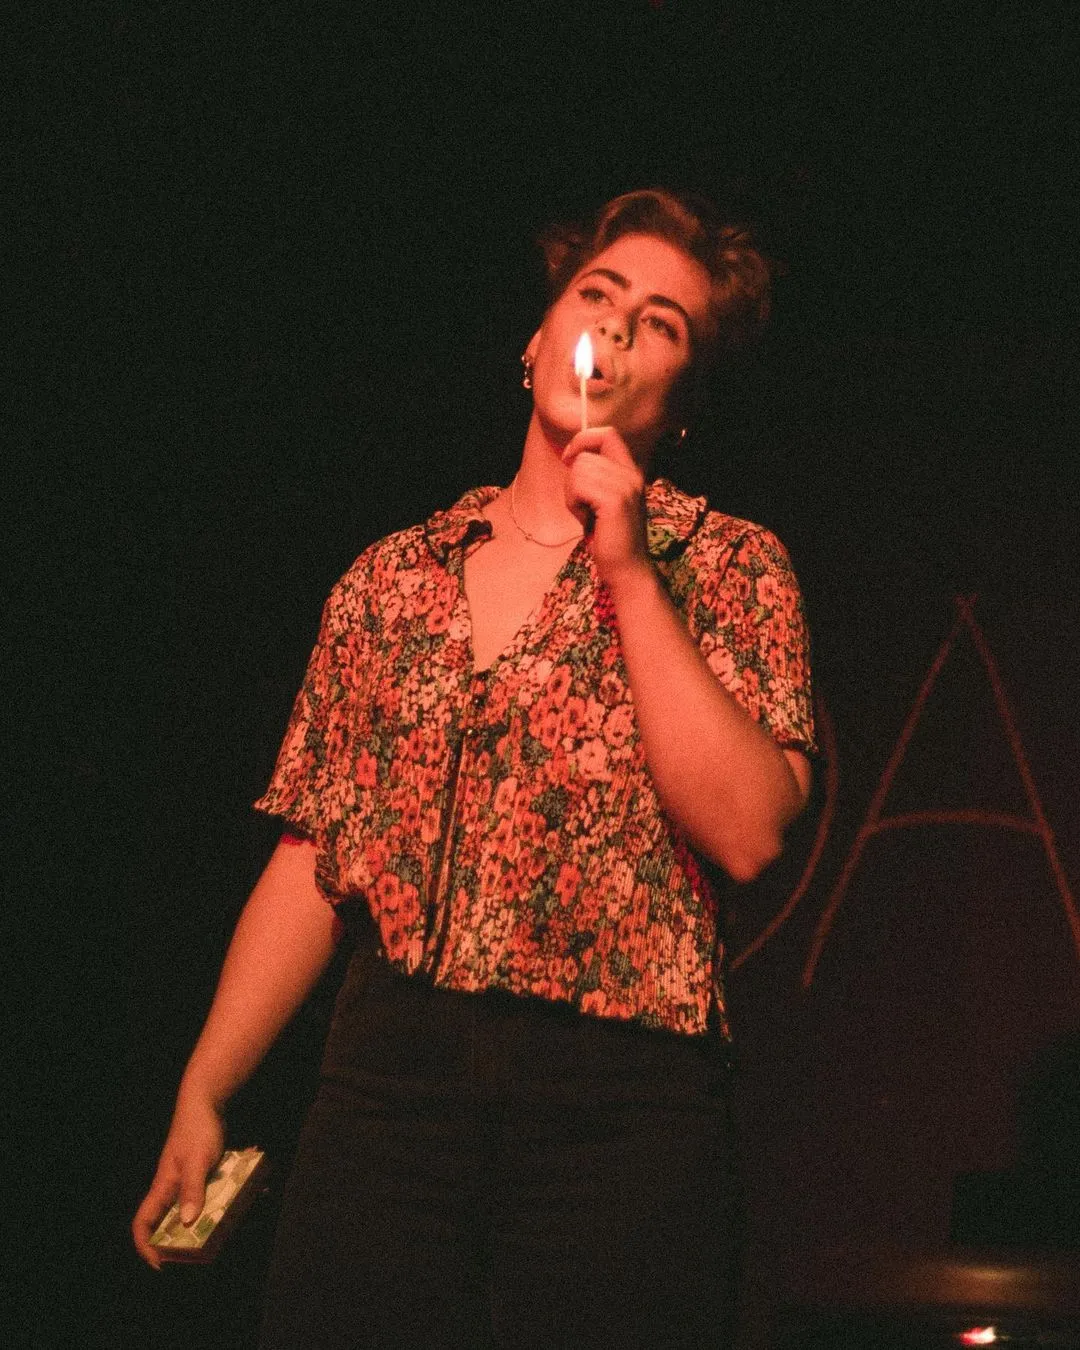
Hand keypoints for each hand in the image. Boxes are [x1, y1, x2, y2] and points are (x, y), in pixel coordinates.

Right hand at [131, 1089, 225, 1268]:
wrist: (206, 1101)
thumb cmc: (197, 1129)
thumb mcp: (198, 1160)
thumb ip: (193, 1189)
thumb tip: (186, 1221)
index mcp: (163, 1186)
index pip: (143, 1223)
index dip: (146, 1246)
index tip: (161, 1263)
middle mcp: (172, 1187)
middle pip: (168, 1222)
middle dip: (181, 1239)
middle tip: (201, 1251)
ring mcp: (188, 1179)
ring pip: (192, 1208)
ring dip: (208, 1218)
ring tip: (229, 1226)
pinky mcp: (203, 1172)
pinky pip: (211, 1192)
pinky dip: (224, 1197)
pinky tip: (248, 1196)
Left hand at [561, 427, 649, 586]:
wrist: (627, 569)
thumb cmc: (611, 539)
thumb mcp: (606, 500)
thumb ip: (597, 477)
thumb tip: (573, 455)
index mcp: (631, 472)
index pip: (608, 434)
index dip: (583, 440)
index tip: (570, 458)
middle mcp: (632, 475)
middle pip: (585, 454)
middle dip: (573, 479)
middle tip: (584, 506)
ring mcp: (625, 486)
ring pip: (579, 469)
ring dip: (573, 494)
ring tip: (588, 515)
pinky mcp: (615, 501)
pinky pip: (578, 485)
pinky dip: (574, 503)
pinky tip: (587, 520)